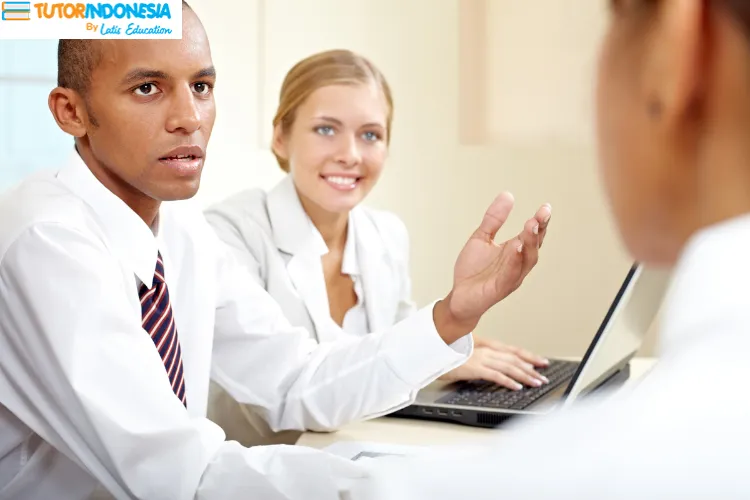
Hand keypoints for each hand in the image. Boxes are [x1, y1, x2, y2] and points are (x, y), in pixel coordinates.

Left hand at [433, 193, 551, 343]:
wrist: (459, 297)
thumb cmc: (473, 271)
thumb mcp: (481, 238)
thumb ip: (494, 219)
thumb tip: (508, 194)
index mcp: (515, 252)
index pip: (532, 235)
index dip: (540, 222)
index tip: (546, 206)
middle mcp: (517, 264)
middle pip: (534, 246)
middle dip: (539, 230)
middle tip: (542, 214)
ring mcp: (510, 278)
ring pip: (526, 261)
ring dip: (531, 244)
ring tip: (531, 226)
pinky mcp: (499, 289)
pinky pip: (510, 275)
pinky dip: (514, 262)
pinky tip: (516, 248)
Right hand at [439, 345, 548, 389]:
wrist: (432, 354)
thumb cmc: (448, 355)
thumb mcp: (469, 354)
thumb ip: (483, 358)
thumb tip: (497, 367)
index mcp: (486, 346)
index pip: (513, 350)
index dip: (529, 356)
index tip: (541, 362)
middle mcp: (486, 350)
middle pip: (515, 359)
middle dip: (531, 368)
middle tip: (543, 377)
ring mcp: (481, 358)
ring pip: (509, 367)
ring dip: (525, 375)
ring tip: (536, 383)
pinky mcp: (474, 368)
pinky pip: (496, 375)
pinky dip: (508, 381)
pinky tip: (517, 387)